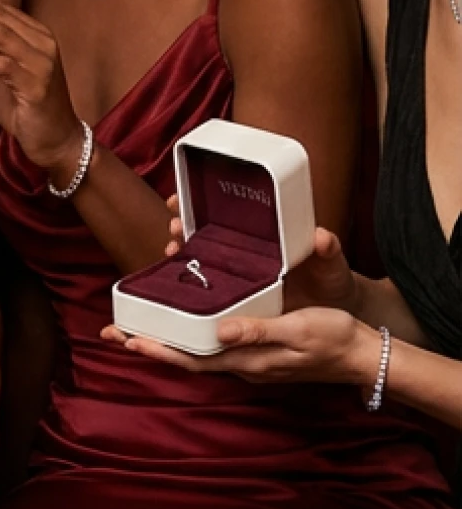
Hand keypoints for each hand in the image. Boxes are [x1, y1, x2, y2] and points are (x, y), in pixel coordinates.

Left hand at [101, 306, 381, 385]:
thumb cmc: (332, 338)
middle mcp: (241, 365)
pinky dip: (189, 339)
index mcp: (247, 360)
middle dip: (148, 345)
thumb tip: (220, 331)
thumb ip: (258, 332)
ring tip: (134, 330)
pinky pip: (212, 349)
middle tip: (112, 333)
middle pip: (185, 358)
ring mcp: (248, 362)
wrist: (362, 354)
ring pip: (196, 354)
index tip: (127, 340)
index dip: (159, 350)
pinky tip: (182, 327)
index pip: (192, 359)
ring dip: (165, 342)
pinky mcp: (256, 353)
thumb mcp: (296, 329)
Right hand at [159, 194, 358, 312]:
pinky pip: (209, 293)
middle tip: (174, 224)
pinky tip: (178, 289)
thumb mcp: (331, 261)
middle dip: (181, 225)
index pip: (223, 214)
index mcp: (262, 237)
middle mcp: (244, 254)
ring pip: (199, 262)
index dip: (198, 204)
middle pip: (203, 234)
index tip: (181, 197)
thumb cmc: (332, 279)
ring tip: (173, 250)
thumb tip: (322, 236)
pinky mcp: (238, 302)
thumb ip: (328, 249)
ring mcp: (238, 277)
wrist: (334, 310)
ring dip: (180, 254)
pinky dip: (190, 289)